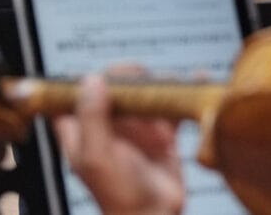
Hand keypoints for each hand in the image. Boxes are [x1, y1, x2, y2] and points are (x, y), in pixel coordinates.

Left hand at [53, 75, 185, 214]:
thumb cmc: (120, 196)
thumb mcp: (97, 156)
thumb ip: (92, 118)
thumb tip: (92, 80)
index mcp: (83, 133)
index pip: (75, 96)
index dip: (86, 81)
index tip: (105, 74)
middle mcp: (108, 127)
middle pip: (116, 87)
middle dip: (132, 77)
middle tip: (145, 81)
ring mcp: (136, 129)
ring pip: (145, 93)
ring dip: (160, 84)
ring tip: (171, 86)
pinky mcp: (162, 134)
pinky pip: (172, 107)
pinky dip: (184, 94)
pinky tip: (195, 81)